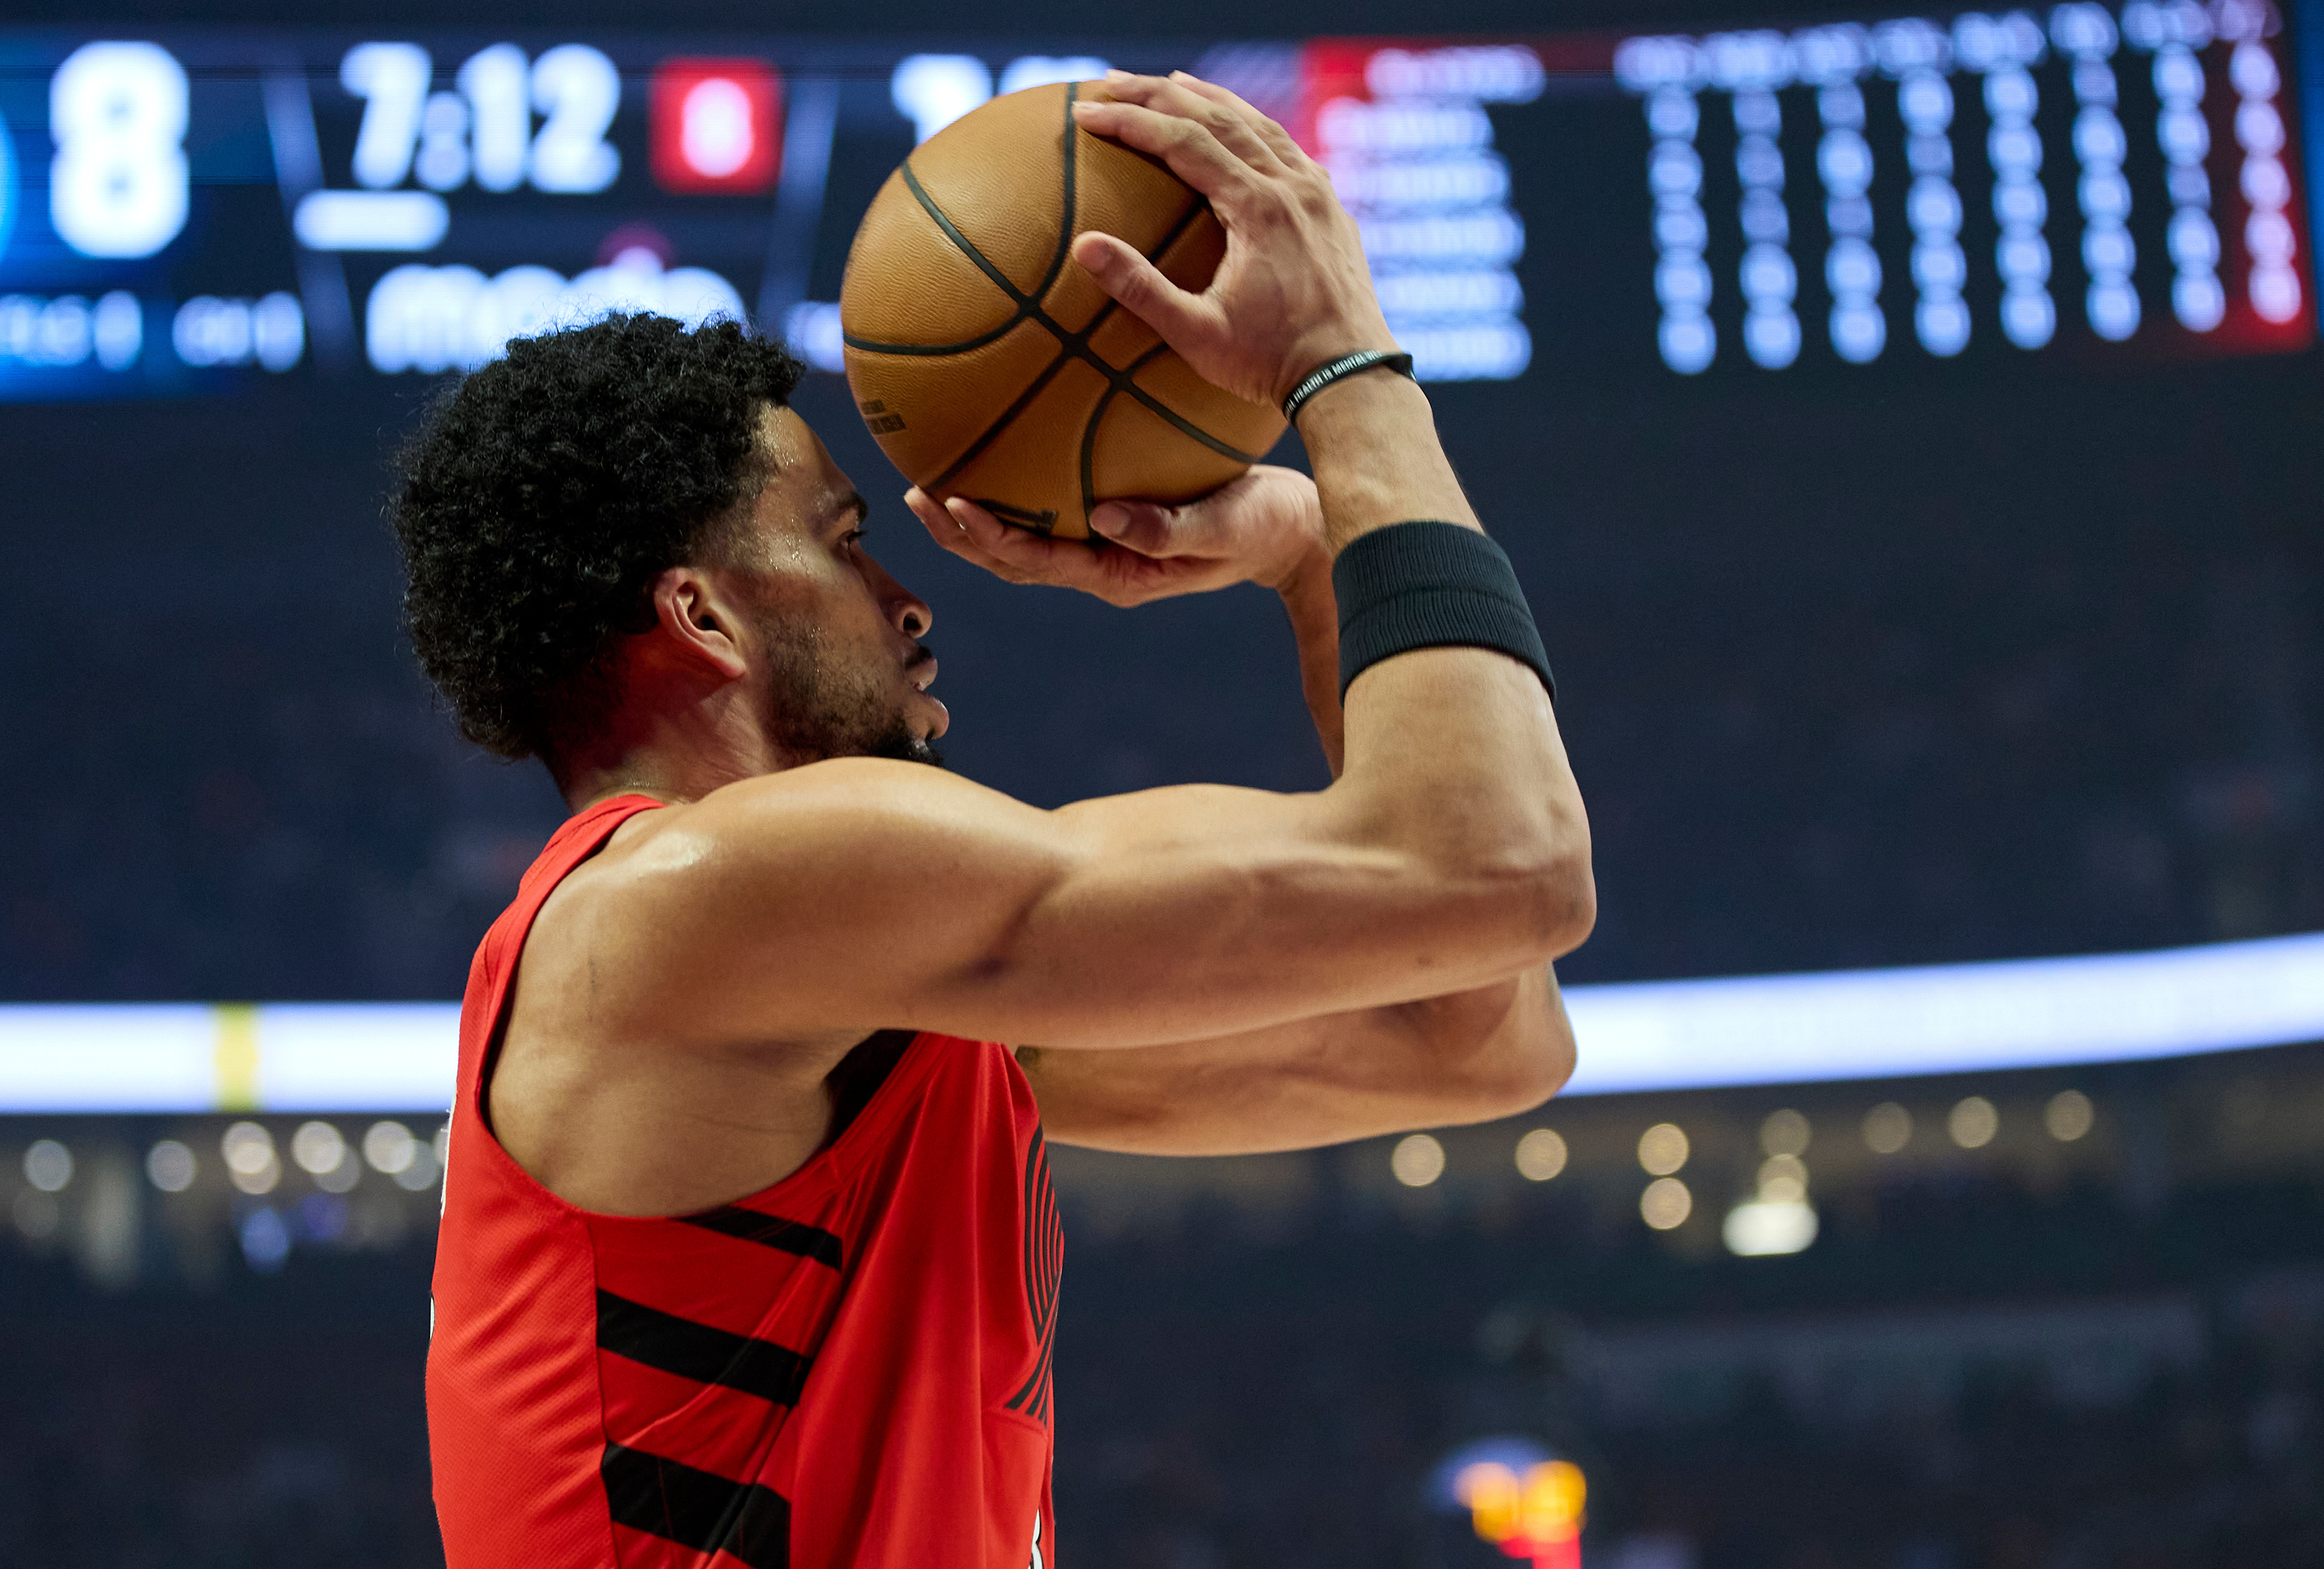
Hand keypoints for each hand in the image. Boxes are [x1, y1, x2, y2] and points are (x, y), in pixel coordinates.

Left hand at [906, 465, 1324, 606]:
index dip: (992, 537)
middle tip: (914, 496)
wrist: (1289, 529)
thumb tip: (1102, 516)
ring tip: (928, 487)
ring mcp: (1105, 551)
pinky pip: (1051, 515)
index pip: (1041, 561)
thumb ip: (1168, 530)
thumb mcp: (1227, 526)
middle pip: (1014, 560)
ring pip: (1024, 543)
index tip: (954, 503)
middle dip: (961, 535)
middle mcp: (1103, 569)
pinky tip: (994, 458)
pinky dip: (1014, 495)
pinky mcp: (1113, 528)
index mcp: (1121, 575)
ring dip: (974, 522)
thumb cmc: (1265, 524)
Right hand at [1067, 73, 1395, 408]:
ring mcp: (1318, 194)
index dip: (1129, 121)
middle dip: (1159, 93)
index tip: (1086, 112)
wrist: (1351, 380)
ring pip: (1258, 124)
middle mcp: (1292, 187)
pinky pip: (1289, 149)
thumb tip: (1084, 246)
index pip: (1182, 140)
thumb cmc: (1272, 365)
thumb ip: (1140, 288)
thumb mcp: (1196, 334)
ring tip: (1170, 82)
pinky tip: (1240, 126)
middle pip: (1218, 117)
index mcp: (1258, 208)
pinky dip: (1254, 126)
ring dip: (1210, 98)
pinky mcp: (1332, 210)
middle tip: (1112, 81)